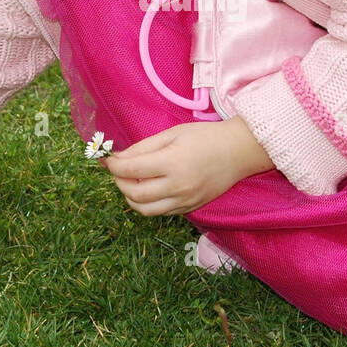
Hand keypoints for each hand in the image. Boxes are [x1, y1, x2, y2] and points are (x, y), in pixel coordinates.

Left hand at [99, 117, 272, 216]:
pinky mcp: (191, 208)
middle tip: (118, 171)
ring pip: (145, 210)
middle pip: (134, 194)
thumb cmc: (205, 137)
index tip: (108, 160)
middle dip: (119, 182)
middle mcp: (178, 186)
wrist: (238, 152)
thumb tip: (118, 158)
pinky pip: (161, 213)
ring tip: (131, 182)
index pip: (131, 170)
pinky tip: (149, 189)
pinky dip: (148, 204)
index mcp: (172, 163)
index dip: (113, 166)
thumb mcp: (172, 134)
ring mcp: (185, 201)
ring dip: (131, 197)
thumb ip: (143, 147)